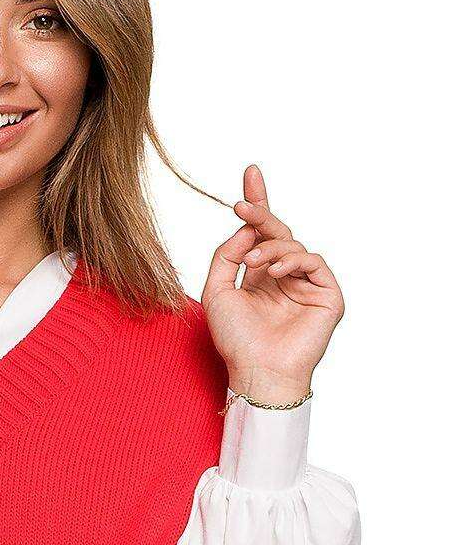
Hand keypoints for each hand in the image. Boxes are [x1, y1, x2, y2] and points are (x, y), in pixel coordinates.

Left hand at [201, 164, 344, 402]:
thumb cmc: (235, 340)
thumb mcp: (217, 291)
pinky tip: (274, 270)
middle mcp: (284, 277)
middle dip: (260, 214)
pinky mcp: (327, 295)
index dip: (257, 204)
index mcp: (259, 276)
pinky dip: (292, 259)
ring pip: (293, 245)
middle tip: (242, 204)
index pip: (261, 233)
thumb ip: (225, 255)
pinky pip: (313, 261)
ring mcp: (307, 285)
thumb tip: (244, 228)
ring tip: (253, 261)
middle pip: (277, 232)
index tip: (250, 174)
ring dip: (270, 246)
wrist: (256, 371)